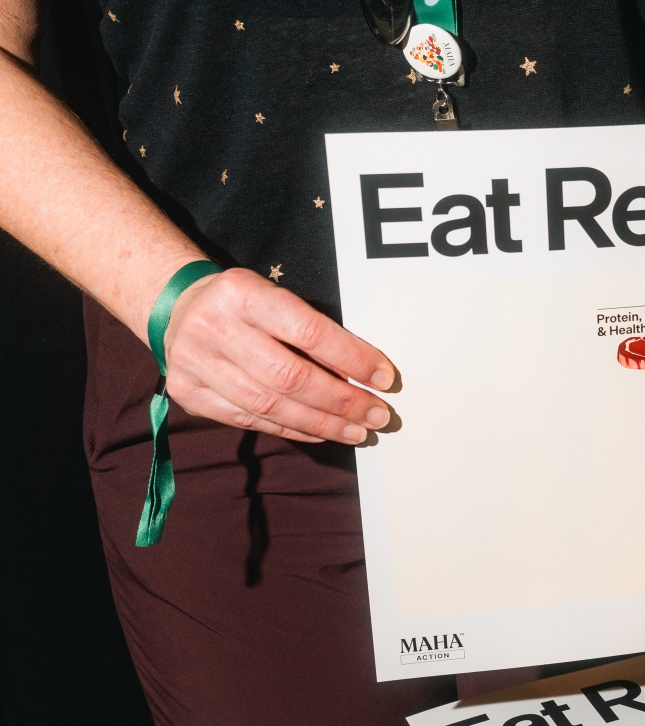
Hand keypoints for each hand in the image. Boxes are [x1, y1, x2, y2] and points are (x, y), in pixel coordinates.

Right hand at [161, 268, 395, 443]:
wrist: (179, 307)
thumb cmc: (245, 304)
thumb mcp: (275, 299)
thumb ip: (311, 331)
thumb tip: (365, 376)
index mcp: (242, 293)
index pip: (309, 331)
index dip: (352, 359)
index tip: (385, 379)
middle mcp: (213, 326)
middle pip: (290, 376)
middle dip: (342, 401)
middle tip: (378, 415)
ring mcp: (194, 362)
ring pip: (270, 405)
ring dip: (323, 423)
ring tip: (357, 431)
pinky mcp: (188, 392)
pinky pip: (250, 420)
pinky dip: (293, 428)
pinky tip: (322, 432)